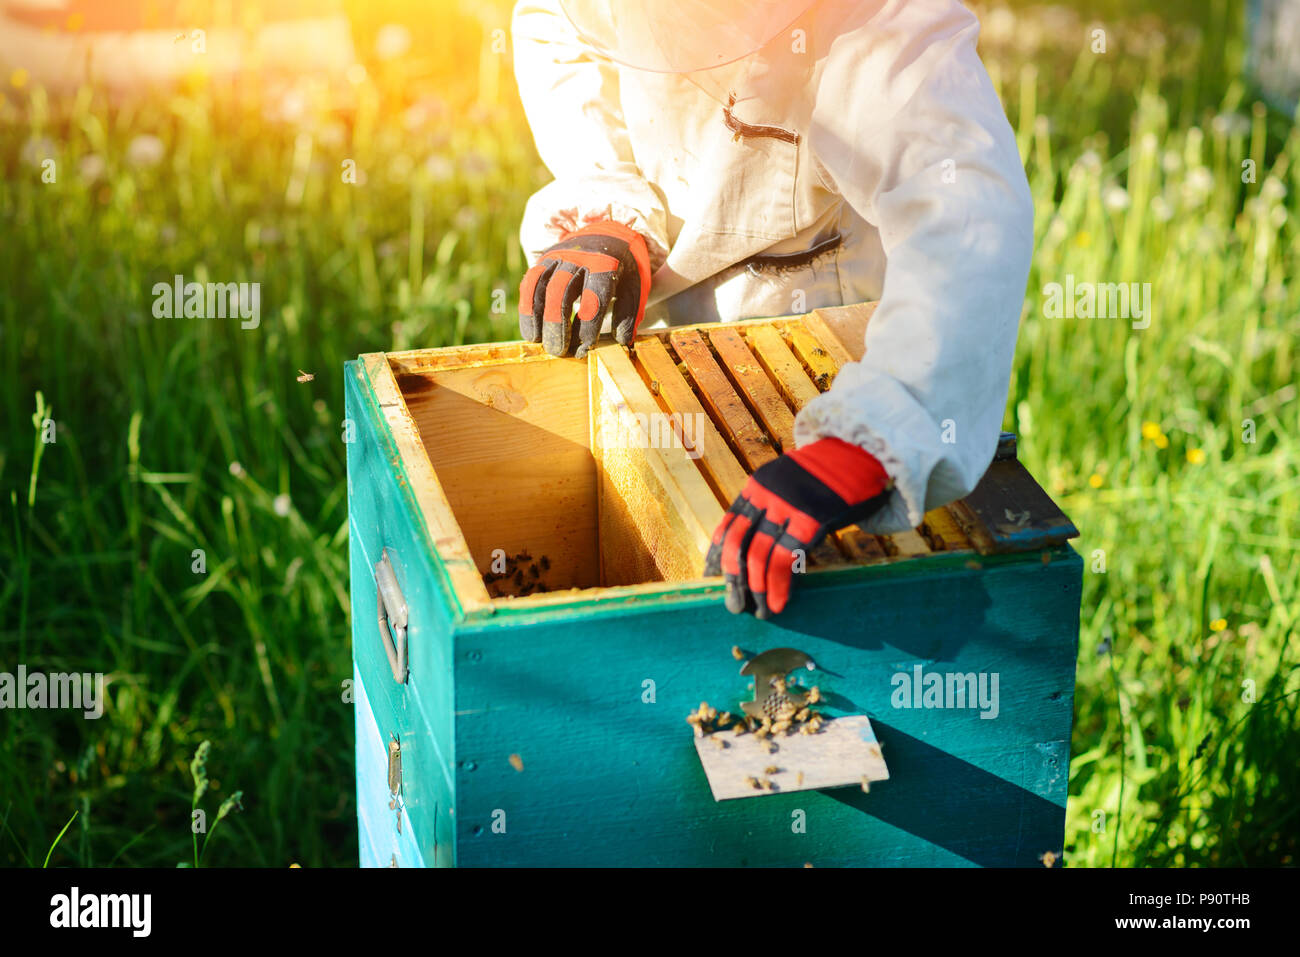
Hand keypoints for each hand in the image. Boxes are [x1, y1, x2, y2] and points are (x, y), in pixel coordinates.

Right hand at [518, 221, 651, 357]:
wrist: (610, 233)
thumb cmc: (624, 268)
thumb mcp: (635, 285)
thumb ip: (629, 312)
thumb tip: (622, 341)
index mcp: (606, 263)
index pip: (594, 296)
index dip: (588, 325)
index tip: (585, 347)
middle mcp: (580, 257)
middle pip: (561, 291)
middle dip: (557, 324)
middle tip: (558, 350)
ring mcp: (559, 256)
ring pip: (541, 286)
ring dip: (536, 316)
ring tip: (538, 341)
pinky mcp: (545, 258)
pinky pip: (531, 282)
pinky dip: (527, 307)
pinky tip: (530, 330)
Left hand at [704, 438, 890, 618]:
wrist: (861, 453)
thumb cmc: (828, 475)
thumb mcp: (789, 482)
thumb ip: (771, 505)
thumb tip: (759, 543)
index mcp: (757, 485)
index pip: (728, 525)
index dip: (718, 555)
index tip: (713, 578)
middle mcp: (766, 494)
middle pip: (738, 542)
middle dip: (732, 577)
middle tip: (733, 605)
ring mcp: (787, 506)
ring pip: (759, 554)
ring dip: (756, 588)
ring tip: (758, 612)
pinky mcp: (810, 519)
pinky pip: (787, 558)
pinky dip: (779, 585)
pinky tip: (777, 603)